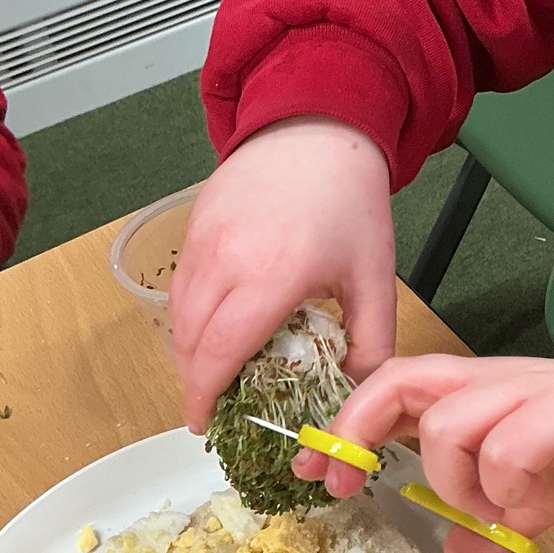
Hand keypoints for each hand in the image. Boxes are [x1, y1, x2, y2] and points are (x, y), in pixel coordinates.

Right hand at [168, 116, 396, 432]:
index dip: (204, 396)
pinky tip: (214, 328)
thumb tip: (354, 393)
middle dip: (196, 382)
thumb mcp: (375, 277)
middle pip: (190, 341)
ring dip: (189, 351)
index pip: (220, 354)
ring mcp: (204, 240)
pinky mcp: (193, 225)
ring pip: (178, 315)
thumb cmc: (349, 202)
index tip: (204, 423)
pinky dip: (188, 317)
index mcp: (272, 277)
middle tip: (216, 406)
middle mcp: (226, 260)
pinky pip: (179, 287)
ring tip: (216, 372)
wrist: (319, 129)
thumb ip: (371, 343)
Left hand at [296, 355, 553, 552]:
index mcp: (480, 394)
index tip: (312, 467)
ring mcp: (526, 393)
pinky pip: (504, 447)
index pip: (392, 387)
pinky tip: (528, 501)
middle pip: (400, 379)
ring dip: (454, 479)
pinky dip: (504, 484)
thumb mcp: (538, 498)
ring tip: (492, 507)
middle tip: (346, 478)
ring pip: (445, 424)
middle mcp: (494, 382)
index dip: (344, 423)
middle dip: (357, 428)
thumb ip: (495, 519)